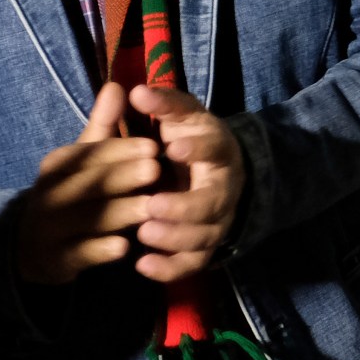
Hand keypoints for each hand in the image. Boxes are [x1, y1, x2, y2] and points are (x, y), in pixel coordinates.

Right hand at [15, 83, 160, 285]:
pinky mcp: (57, 260)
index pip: (91, 155)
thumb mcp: (84, 158)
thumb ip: (103, 125)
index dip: (121, 150)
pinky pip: (79, 254)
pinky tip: (124, 247)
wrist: (35, 244)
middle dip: (122, 178)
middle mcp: (49, 194)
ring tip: (151, 208)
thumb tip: (118, 85)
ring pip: (86, 220)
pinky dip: (100, 251)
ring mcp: (49, 229)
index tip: (154, 145)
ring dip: (119, 213)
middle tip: (157, 171)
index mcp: (58, 165)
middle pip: (88, 185)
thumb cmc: (72, 190)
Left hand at [127, 85, 245, 281]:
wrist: (216, 174)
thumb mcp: (181, 118)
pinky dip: (170, 268)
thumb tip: (135, 90)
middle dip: (184, 207)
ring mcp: (217, 220)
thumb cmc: (189, 141)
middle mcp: (224, 187)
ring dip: (176, 238)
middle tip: (151, 206)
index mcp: (218, 150)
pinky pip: (194, 264)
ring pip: (205, 236)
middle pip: (214, 202)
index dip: (199, 149)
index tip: (173, 147)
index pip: (216, 148)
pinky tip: (143, 265)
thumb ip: (162, 105)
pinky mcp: (204, 246)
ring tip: (143, 233)